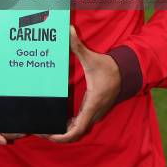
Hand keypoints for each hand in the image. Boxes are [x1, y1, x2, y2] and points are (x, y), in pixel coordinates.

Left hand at [45, 25, 120, 142]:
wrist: (126, 73)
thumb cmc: (109, 68)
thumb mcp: (92, 58)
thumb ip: (78, 46)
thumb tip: (68, 30)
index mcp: (92, 104)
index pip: (76, 130)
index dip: (61, 136)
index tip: (48, 135)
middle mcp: (93, 113)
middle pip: (73, 134)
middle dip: (57, 135)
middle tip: (40, 130)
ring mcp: (94, 114)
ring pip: (77, 131)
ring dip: (62, 132)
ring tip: (45, 127)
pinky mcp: (93, 111)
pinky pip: (80, 125)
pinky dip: (69, 127)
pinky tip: (58, 121)